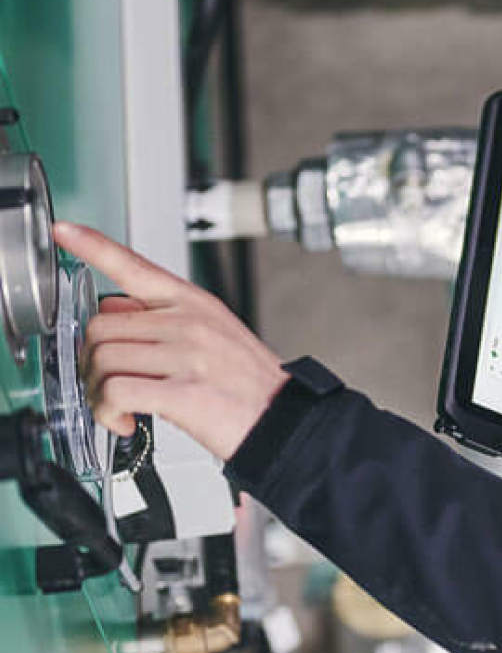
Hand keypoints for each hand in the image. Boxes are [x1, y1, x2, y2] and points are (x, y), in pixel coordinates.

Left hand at [53, 222, 289, 461]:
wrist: (285, 420)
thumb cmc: (248, 384)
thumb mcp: (215, 334)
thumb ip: (164, 319)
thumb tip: (115, 311)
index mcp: (195, 304)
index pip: (136, 267)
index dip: (95, 247)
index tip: (65, 231)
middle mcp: (189, 323)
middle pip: (102, 328)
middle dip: (92, 363)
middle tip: (108, 385)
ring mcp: (187, 356)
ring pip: (103, 361)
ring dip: (98, 393)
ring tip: (119, 408)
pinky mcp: (183, 393)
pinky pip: (116, 393)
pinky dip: (109, 412)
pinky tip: (126, 421)